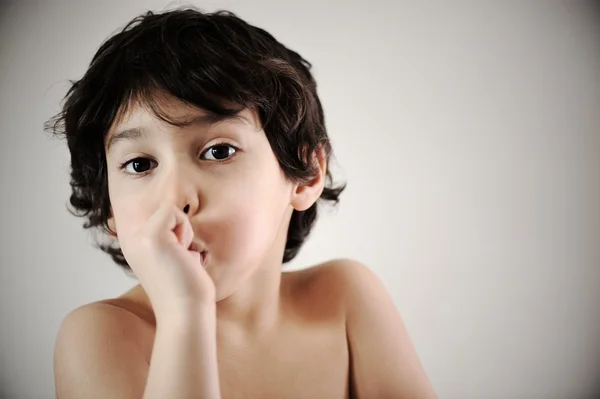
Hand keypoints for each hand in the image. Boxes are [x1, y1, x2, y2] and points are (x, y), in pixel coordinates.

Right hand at [118, 203, 215, 319]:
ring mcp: (139, 238)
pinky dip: (185, 231)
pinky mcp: (151, 236)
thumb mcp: (174, 260)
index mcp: (137, 247)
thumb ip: (171, 241)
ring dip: (185, 233)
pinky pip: (173, 211)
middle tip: (180, 260)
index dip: (178, 234)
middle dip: (182, 232)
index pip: (161, 218)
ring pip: (170, 210)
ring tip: (181, 260)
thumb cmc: (187, 291)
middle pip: (166, 212)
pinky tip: (182, 256)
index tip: (177, 261)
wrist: (186, 313)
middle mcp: (133, 241)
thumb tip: (179, 218)